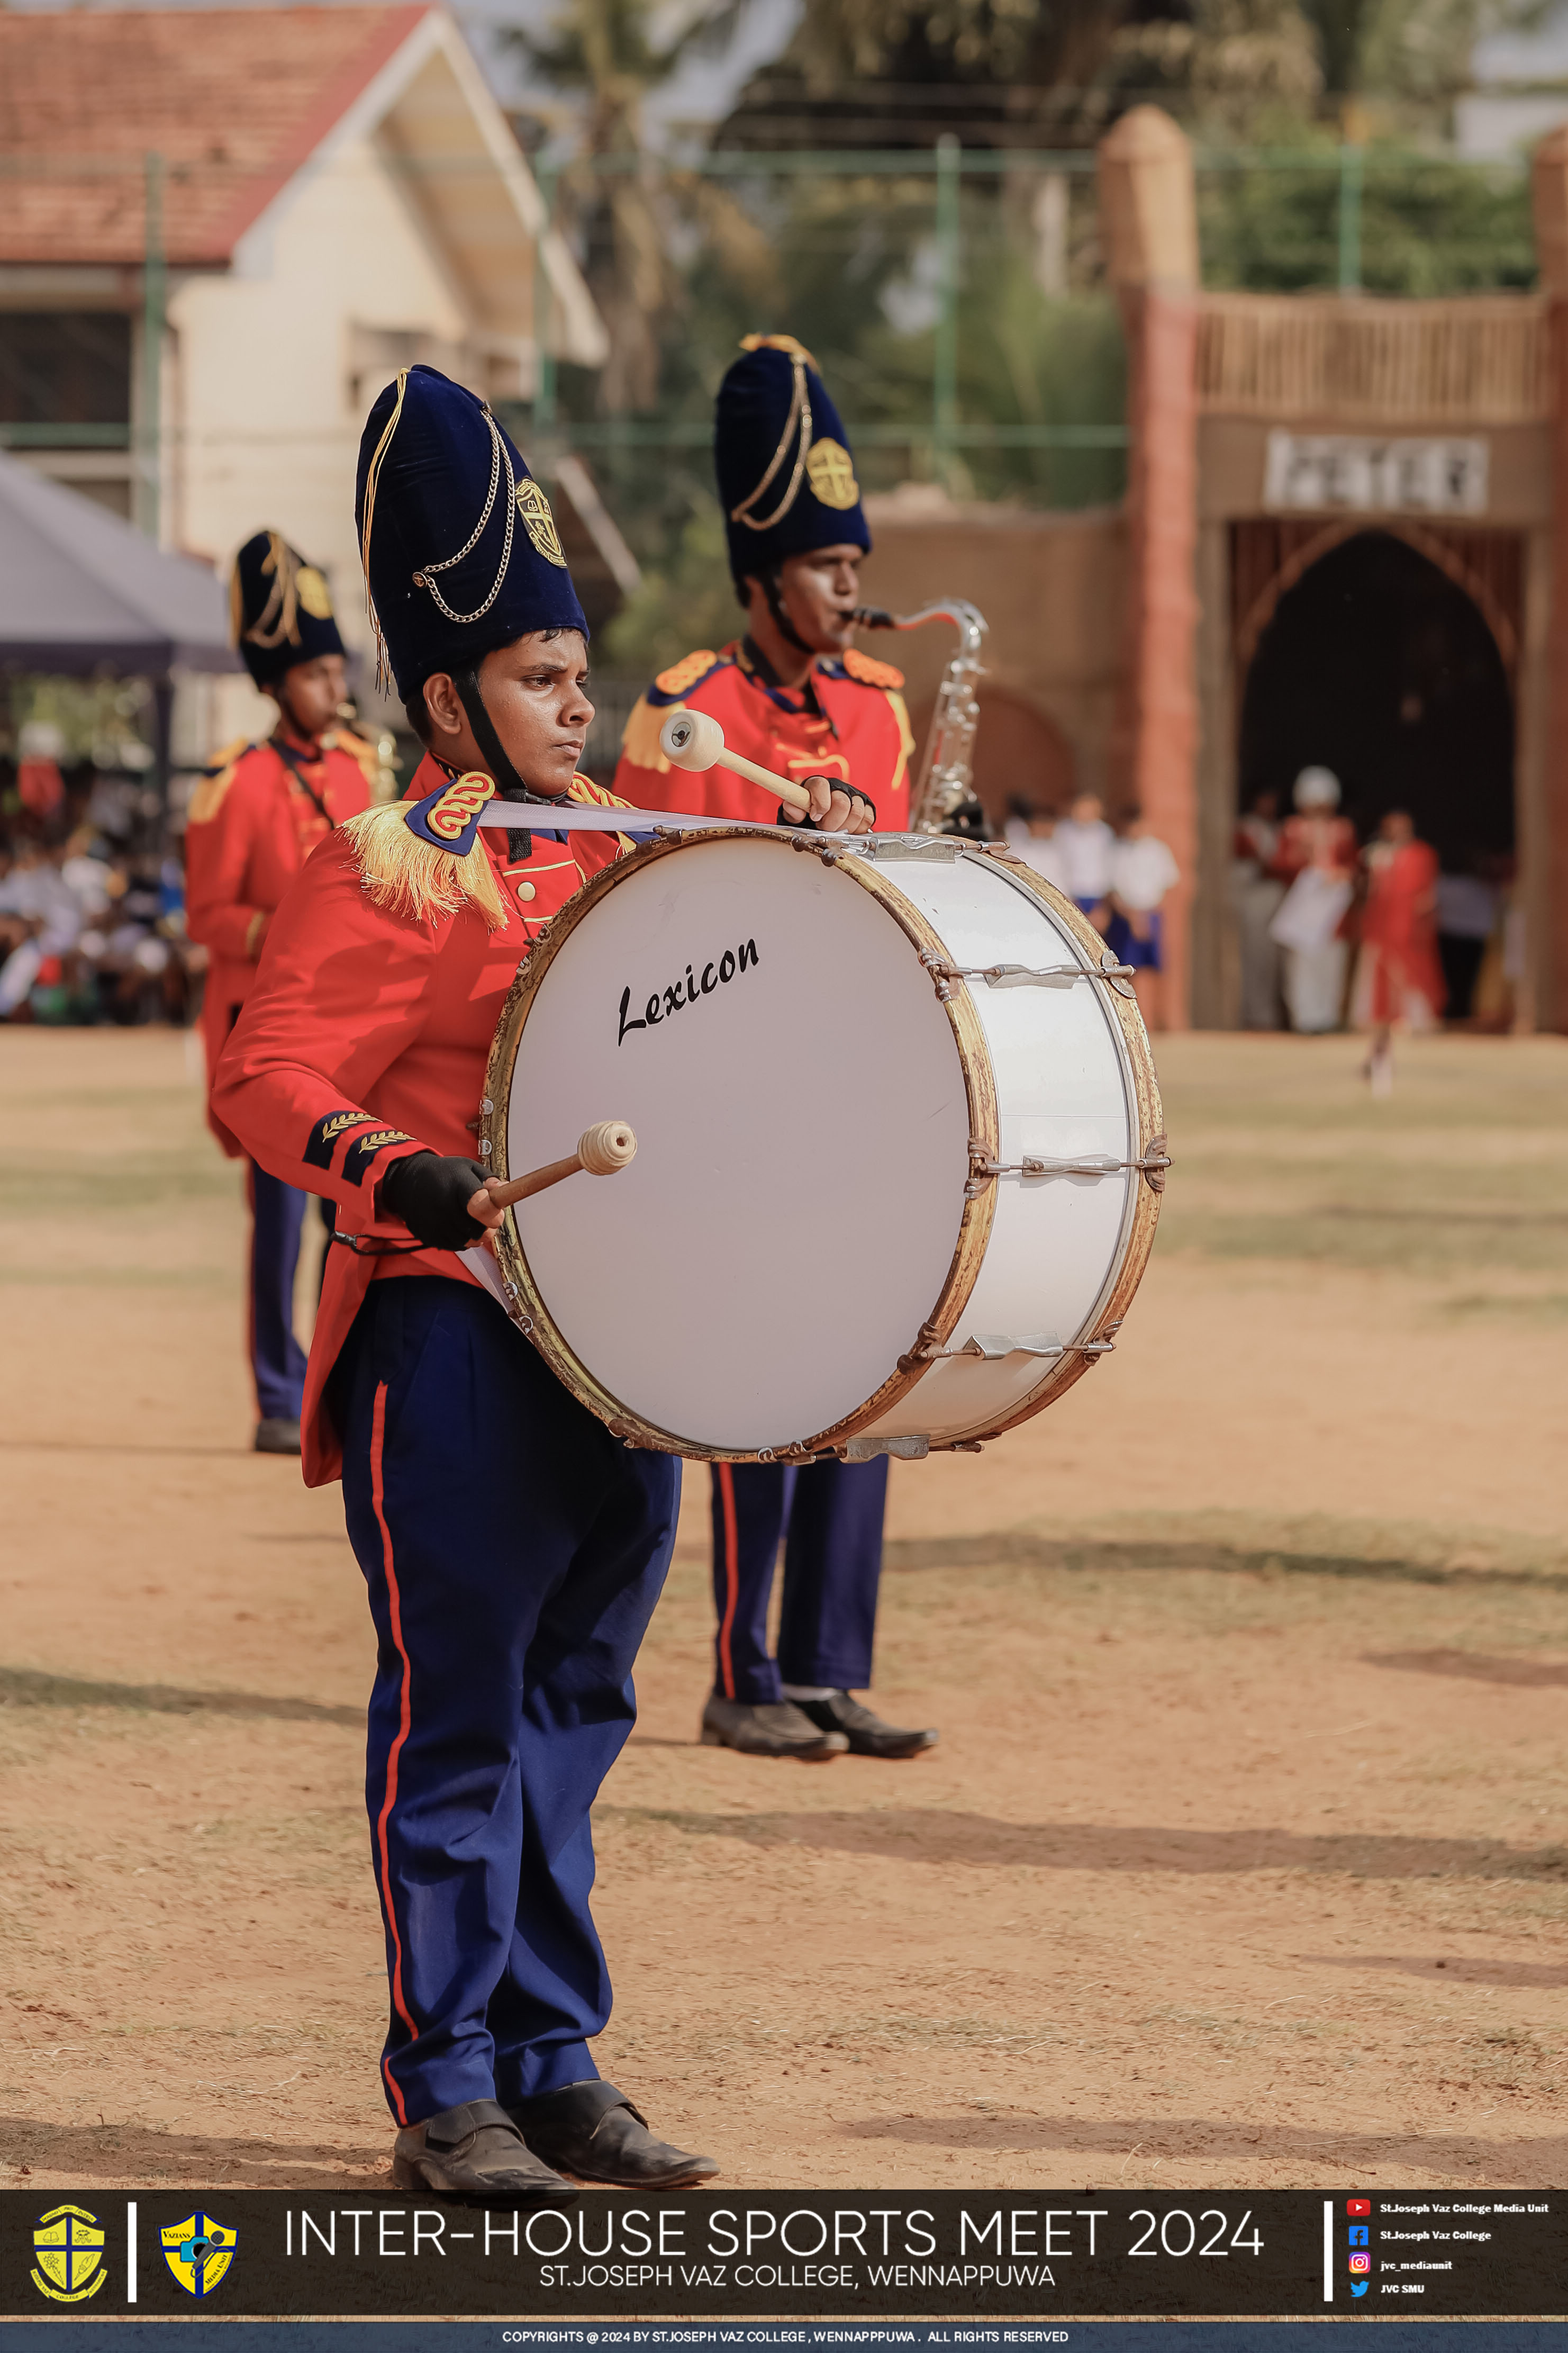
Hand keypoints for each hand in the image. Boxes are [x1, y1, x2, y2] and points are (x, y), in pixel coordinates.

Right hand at [380, 1151, 496, 1247]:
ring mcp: (434, 1224)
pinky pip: (456, 1246)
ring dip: (476, 1235)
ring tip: (470, 1219)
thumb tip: (505, 1190)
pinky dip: (462, 1239)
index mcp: (457, 1185)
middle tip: (486, 1217)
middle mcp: (443, 1206)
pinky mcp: (428, 1236)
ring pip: (469, 1242)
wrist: (408, 1181)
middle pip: (478, 1231)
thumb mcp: (467, 1167)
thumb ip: (489, 1180)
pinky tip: (458, 1225)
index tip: (496, 1214)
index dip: (493, 1215)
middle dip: (488, 1227)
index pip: (480, 1207)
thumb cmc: (443, 1173)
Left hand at [780, 775, 875, 835]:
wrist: (820, 821)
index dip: (819, 804)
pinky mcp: (866, 806)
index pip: (821, 786)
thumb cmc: (808, 816)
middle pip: (842, 802)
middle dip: (832, 822)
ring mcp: (854, 796)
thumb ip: (793, 811)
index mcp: (818, 785)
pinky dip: (858, 829)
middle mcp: (838, 787)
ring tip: (835, 831)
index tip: (814, 817)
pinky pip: (868, 818)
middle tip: (824, 828)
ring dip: (845, 828)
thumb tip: (792, 806)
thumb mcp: (796, 815)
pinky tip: (847, 831)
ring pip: (857, 812)